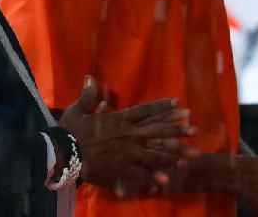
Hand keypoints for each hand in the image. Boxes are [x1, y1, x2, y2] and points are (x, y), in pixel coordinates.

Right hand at [59, 76, 199, 196]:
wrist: (61, 154)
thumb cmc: (69, 131)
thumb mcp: (78, 110)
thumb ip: (88, 95)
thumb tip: (90, 77)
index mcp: (120, 119)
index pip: (147, 110)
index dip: (163, 106)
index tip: (178, 103)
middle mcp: (128, 135)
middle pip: (158, 131)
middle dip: (178, 131)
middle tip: (195, 130)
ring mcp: (126, 153)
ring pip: (156, 153)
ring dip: (175, 155)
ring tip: (192, 156)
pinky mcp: (121, 168)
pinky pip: (142, 173)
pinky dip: (155, 176)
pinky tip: (169, 180)